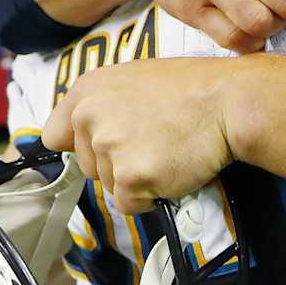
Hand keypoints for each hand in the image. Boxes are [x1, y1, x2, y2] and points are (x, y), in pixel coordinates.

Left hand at [41, 58, 239, 213]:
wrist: (229, 102)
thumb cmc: (195, 90)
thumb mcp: (137, 80)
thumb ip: (105, 105)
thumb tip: (90, 132)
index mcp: (88, 89)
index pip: (56, 135)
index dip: (82, 147)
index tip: (101, 150)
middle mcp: (90, 116)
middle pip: (87, 166)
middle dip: (117, 164)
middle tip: (153, 144)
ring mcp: (108, 147)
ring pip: (109, 186)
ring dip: (137, 179)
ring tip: (168, 151)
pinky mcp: (130, 177)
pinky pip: (130, 204)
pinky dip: (152, 196)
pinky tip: (172, 168)